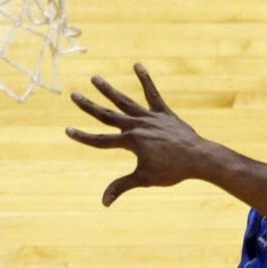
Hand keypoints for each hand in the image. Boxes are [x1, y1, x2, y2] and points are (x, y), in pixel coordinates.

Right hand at [66, 64, 209, 205]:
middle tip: (74, 95)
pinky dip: (145, 80)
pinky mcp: (164, 113)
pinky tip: (137, 65)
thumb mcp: (144, 179)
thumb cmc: (172, 171)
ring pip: (125, 101)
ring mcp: (150, 117)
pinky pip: (152, 94)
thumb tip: (103, 202)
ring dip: (109, 90)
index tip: (67, 130)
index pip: (101, 140)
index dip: (83, 137)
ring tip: (95, 78)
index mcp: (131, 142)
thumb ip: (121, 186)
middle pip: (108, 115)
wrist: (198, 158)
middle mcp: (138, 126)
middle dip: (89, 106)